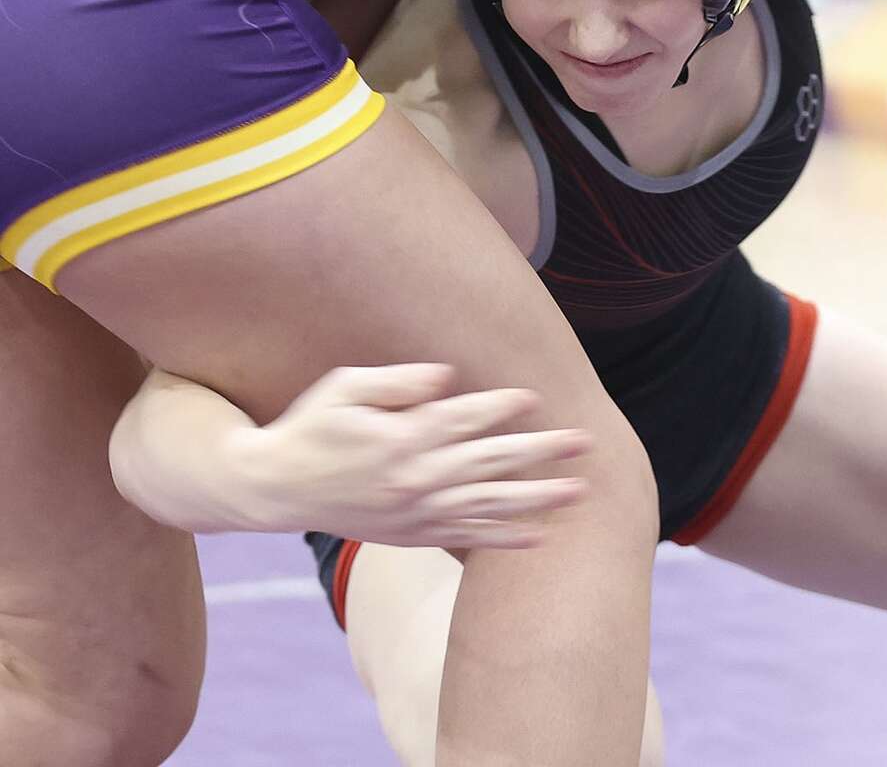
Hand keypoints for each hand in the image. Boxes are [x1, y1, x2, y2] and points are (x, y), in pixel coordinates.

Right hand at [235, 363, 590, 548]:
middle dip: (539, 453)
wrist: (273, 488)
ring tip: (577, 491)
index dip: (499, 408)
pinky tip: (538, 536)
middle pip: (488, 463)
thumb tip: (446, 376)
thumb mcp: (345, 387)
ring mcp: (414, 512)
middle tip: (583, 442)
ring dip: (535, 499)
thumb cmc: (312, 426)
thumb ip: (398, 383)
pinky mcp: (410, 535)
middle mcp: (413, 478)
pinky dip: (502, 539)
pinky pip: (465, 539)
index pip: (461, 420)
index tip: (534, 399)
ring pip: (487, 506)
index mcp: (400, 438)